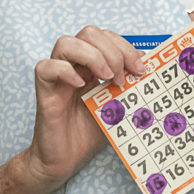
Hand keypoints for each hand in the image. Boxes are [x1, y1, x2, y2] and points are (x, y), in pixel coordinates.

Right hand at [18, 26, 144, 193]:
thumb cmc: (90, 132)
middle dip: (112, 49)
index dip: (125, 47)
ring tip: (106, 78)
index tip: (140, 68)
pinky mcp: (44, 91)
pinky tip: (80, 84)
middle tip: (122, 76)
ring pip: (66, 42)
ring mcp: (57, 76)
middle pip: (89, 32)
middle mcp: (74, 65)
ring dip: (92, 55)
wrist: (66, 160)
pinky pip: (45, 67)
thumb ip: (130, 84)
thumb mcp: (118, 104)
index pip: (107, 37)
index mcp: (92, 64)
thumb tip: (150, 65)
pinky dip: (64, 70)